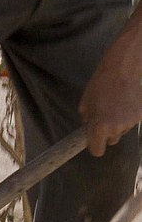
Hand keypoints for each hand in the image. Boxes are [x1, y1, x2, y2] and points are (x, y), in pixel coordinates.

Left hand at [79, 9, 141, 156]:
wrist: (122, 70)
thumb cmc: (99, 86)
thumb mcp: (85, 105)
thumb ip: (87, 121)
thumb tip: (89, 129)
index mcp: (100, 127)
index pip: (97, 151)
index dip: (94, 146)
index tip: (93, 141)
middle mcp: (116, 128)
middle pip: (111, 140)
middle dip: (106, 133)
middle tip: (103, 117)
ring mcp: (130, 123)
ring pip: (121, 131)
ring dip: (117, 124)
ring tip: (114, 106)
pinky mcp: (140, 116)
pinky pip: (130, 122)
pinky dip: (127, 116)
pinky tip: (124, 103)